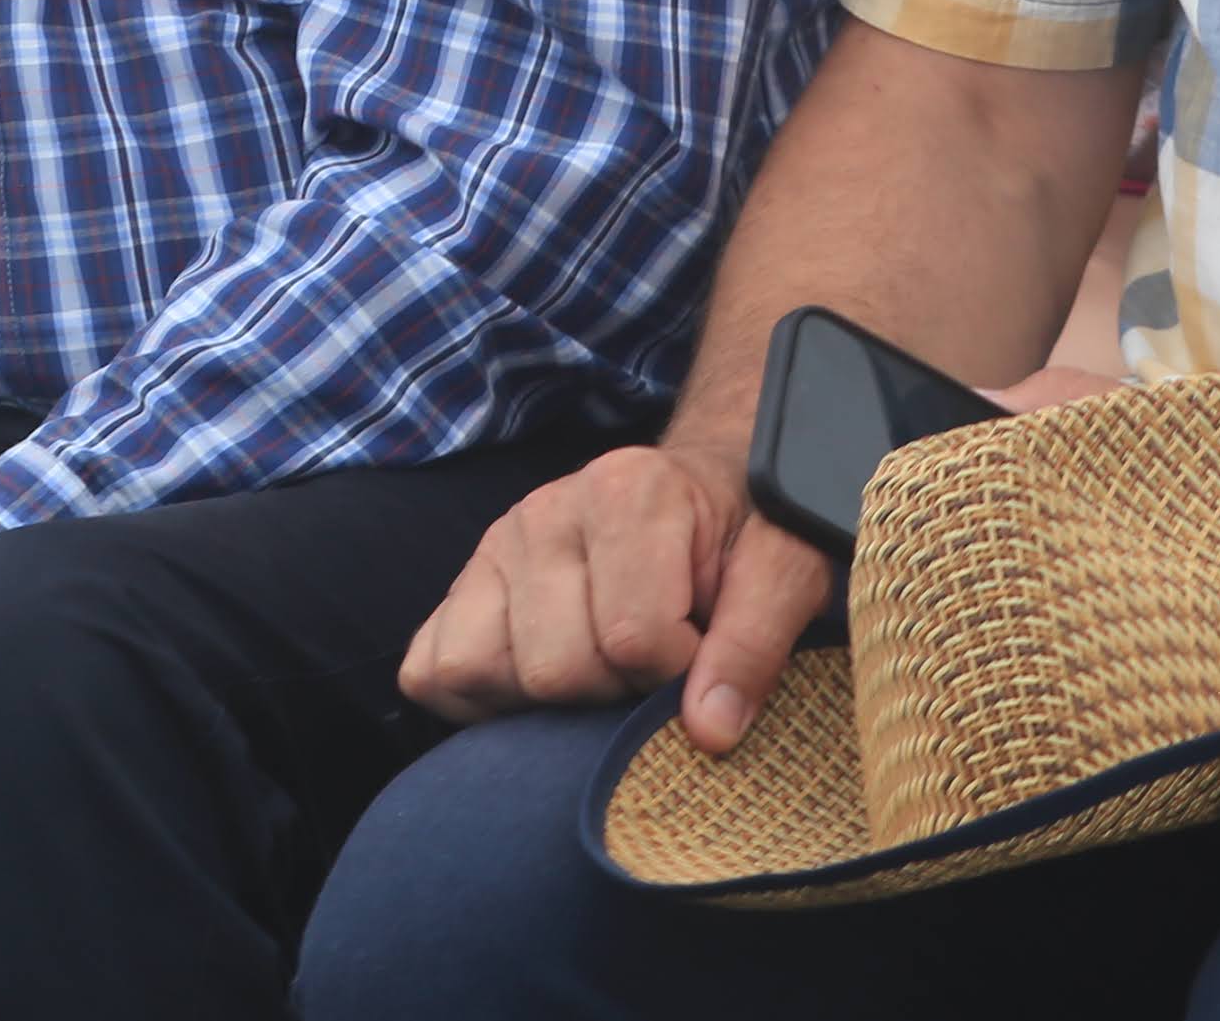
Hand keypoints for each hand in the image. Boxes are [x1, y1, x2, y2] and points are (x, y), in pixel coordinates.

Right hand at [399, 439, 830, 751]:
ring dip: (546, 701)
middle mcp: (544, 511)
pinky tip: (543, 684)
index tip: (702, 657)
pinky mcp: (462, 584)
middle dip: (613, 694)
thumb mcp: (786, 572)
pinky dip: (481, 698)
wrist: (707, 487)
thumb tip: (708, 732)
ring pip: (481, 671)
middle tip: (651, 668)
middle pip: (553, 668)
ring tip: (601, 672)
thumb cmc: (748, 535)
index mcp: (627, 493)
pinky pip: (433, 671)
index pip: (631, 638)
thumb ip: (756, 645)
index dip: (678, 677)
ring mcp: (494, 547)